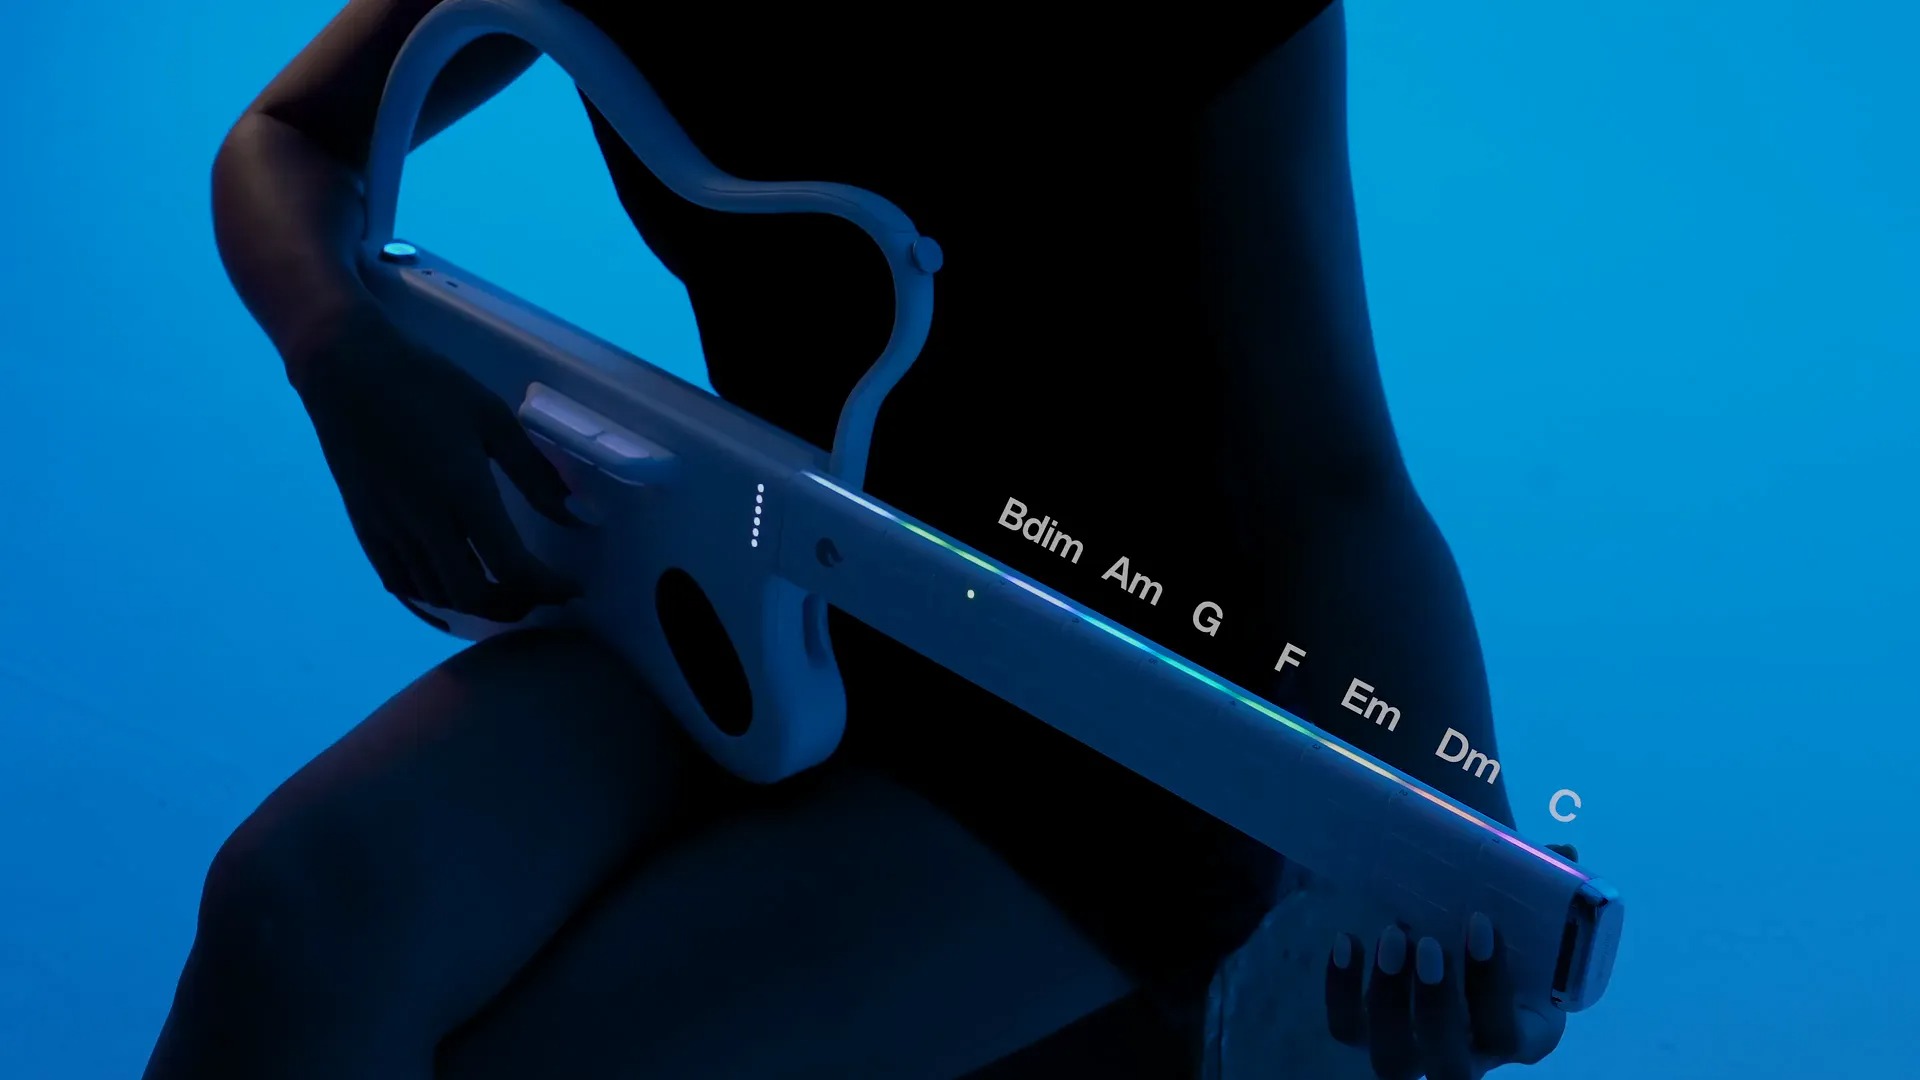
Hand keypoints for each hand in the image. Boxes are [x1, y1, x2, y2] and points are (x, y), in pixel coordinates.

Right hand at [289, 296, 582, 623]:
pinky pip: (402, 583)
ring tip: (508, 591)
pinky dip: (437, 597)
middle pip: (472, 595)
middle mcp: (422, 521)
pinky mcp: (365, 528)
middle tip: (541, 593)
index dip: (547, 587)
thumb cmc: (428, 384)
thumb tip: (575, 514)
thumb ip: (535, 472)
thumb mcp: (493, 418)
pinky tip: (456, 584)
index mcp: (461, 491)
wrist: (346, 369)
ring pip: (437, 595)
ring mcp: (388, 529)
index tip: (572, 587)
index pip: (510, 566)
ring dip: (478, 605)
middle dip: (515, 605)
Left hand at [1323, 844, 1578, 1079]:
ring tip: (1389, 934)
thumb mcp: (1527, 907)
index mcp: (1524, 1034)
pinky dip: (1341, 991)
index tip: (1479, 922)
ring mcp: (1416, 1050)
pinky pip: (1347, 1031)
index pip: (1510, 1036)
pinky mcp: (1368, 1033)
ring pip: (1395, 1059)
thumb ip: (1546, 886)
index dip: (1492, 986)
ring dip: (1389, 1002)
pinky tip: (1346, 942)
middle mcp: (1470, 1054)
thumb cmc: (1500, 924)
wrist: (1459, 926)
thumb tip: (1563, 852)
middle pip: (1451, 1067)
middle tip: (1426, 941)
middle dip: (1437, 1008)